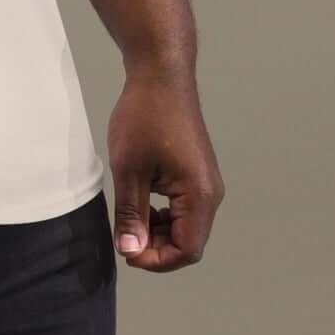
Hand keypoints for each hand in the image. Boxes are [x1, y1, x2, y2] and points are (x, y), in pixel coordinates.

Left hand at [106, 61, 223, 270]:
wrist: (160, 75)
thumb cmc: (144, 117)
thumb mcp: (129, 169)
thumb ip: (131, 213)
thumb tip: (130, 251)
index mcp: (200, 196)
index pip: (187, 250)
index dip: (156, 259)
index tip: (126, 250)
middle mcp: (211, 194)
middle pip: (188, 242)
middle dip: (156, 246)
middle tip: (124, 234)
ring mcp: (205, 183)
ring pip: (185, 226)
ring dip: (157, 231)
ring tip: (129, 217)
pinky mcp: (196, 174)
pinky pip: (183, 208)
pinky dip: (162, 214)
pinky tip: (141, 201)